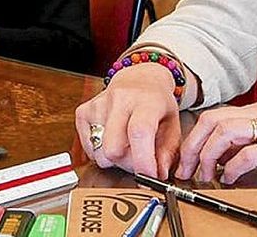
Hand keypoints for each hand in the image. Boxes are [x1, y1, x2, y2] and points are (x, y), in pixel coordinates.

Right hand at [74, 63, 181, 177]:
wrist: (139, 79)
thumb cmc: (156, 104)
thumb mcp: (173, 125)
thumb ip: (168, 152)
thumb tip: (158, 175)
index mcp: (146, 101)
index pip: (139, 132)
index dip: (143, 161)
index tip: (149, 177)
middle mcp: (120, 99)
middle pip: (113, 149)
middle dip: (127, 164)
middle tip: (138, 159)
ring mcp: (98, 104)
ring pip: (99, 153)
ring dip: (113, 160)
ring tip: (126, 147)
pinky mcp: (83, 111)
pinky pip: (87, 148)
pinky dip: (99, 152)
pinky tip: (112, 140)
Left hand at [176, 101, 256, 183]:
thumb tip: (235, 155)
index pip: (217, 115)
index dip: (196, 137)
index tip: (188, 158)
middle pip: (213, 120)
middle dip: (192, 146)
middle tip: (186, 169)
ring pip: (226, 132)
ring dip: (207, 156)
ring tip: (203, 176)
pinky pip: (252, 153)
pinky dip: (233, 166)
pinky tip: (230, 178)